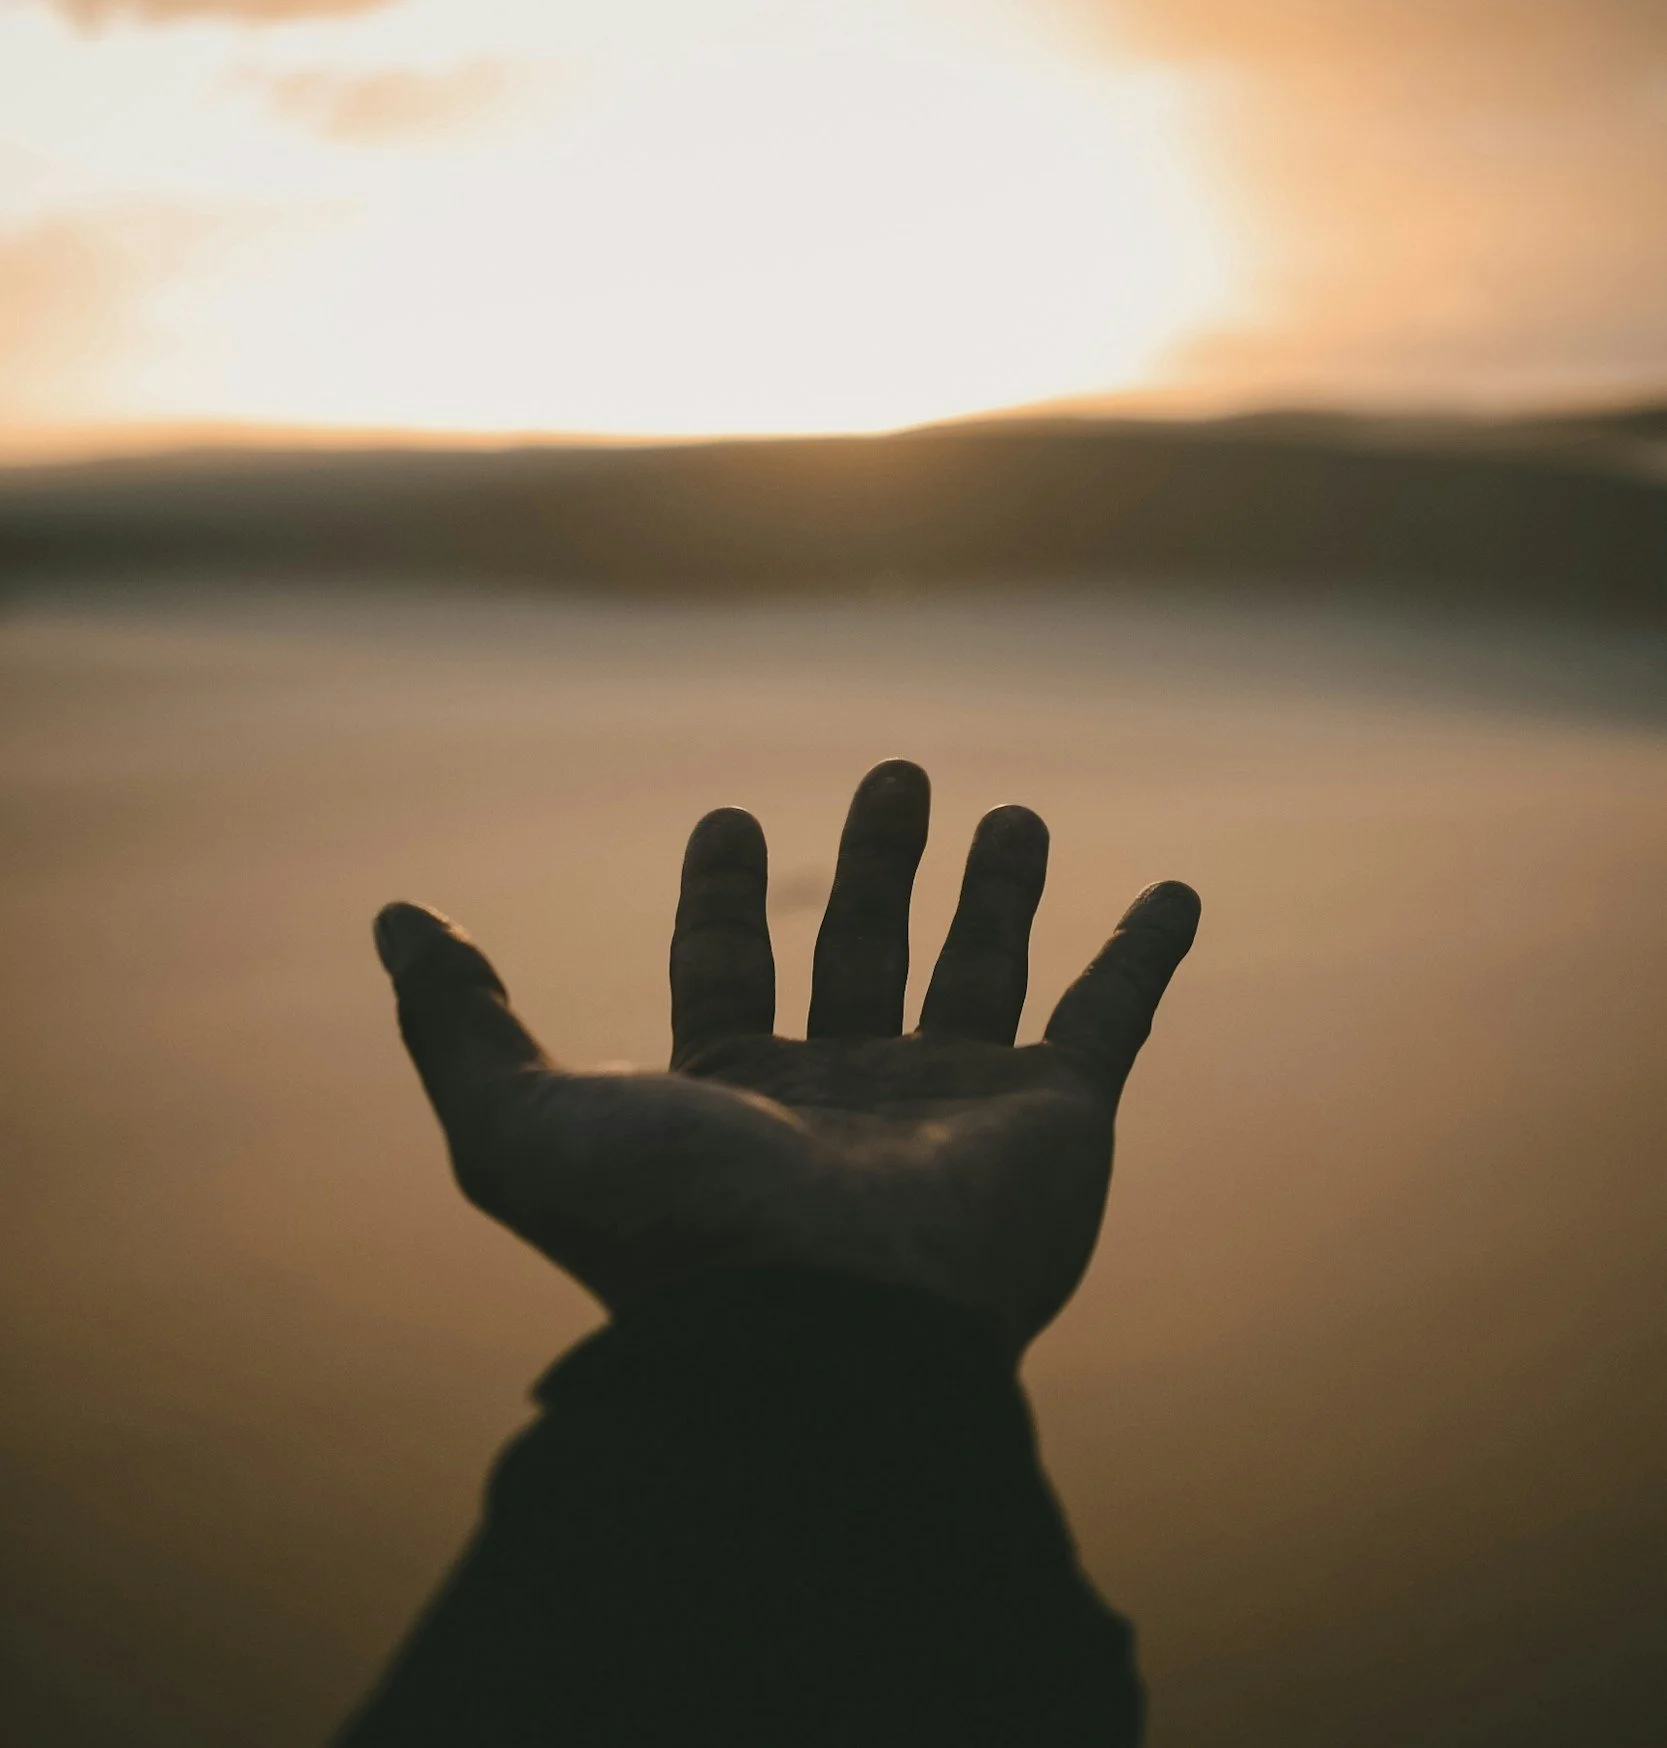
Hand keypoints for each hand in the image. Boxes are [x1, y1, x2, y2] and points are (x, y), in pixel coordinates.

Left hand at [375, 759, 1198, 1354]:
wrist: (836, 1339)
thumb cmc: (679, 1237)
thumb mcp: (520, 1125)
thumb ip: (456, 1024)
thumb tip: (395, 919)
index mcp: (734, 1100)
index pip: (730, 973)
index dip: (724, 897)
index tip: (727, 823)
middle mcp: (846, 1100)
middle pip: (864, 951)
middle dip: (876, 862)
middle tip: (893, 774)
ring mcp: (957, 1108)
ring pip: (983, 969)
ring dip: (997, 889)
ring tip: (1006, 806)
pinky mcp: (1057, 1121)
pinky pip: (1115, 1018)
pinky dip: (1146, 953)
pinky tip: (1176, 890)